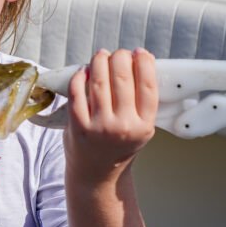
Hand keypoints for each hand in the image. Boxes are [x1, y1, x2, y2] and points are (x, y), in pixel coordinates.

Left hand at [64, 48, 158, 179]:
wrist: (96, 173)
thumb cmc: (118, 147)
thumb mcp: (140, 129)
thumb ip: (140, 103)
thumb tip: (139, 64)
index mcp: (144, 125)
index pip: (148, 86)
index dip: (144, 64)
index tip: (140, 53)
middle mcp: (124, 126)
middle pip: (122, 79)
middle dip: (120, 58)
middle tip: (117, 53)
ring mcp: (100, 126)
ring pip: (99, 82)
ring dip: (99, 63)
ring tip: (101, 56)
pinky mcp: (78, 126)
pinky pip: (77, 94)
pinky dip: (79, 78)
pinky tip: (83, 71)